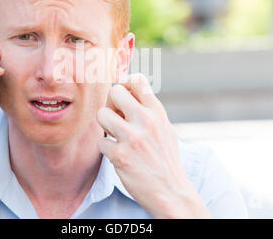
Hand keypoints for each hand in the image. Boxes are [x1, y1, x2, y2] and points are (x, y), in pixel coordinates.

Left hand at [97, 73, 210, 217]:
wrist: (171, 192)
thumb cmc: (166, 160)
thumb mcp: (165, 129)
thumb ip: (148, 110)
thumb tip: (126, 89)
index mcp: (158, 113)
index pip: (138, 80)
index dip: (125, 84)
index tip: (123, 96)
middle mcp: (146, 121)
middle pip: (114, 92)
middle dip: (111, 104)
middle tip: (115, 117)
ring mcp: (132, 138)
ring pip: (101, 114)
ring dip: (105, 126)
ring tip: (115, 136)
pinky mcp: (120, 156)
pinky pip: (101, 141)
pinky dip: (106, 149)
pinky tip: (118, 155)